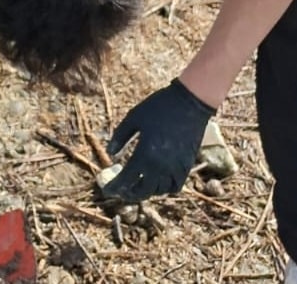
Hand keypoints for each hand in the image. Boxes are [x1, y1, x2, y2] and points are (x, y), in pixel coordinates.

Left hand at [101, 79, 214, 201]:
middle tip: (121, 190)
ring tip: (136, 184)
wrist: (189, 102)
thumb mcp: (133, 117)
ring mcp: (176, 168)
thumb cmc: (158, 107)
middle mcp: (161, 166)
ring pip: (158, 190)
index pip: (126, 179)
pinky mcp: (186, 166)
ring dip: (146, 191)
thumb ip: (120, 136)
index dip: (115, 187)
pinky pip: (175, 186)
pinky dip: (164, 188)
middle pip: (143, 191)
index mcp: (145, 154)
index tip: (106, 190)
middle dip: (129, 193)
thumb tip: (110, 154)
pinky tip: (156, 182)